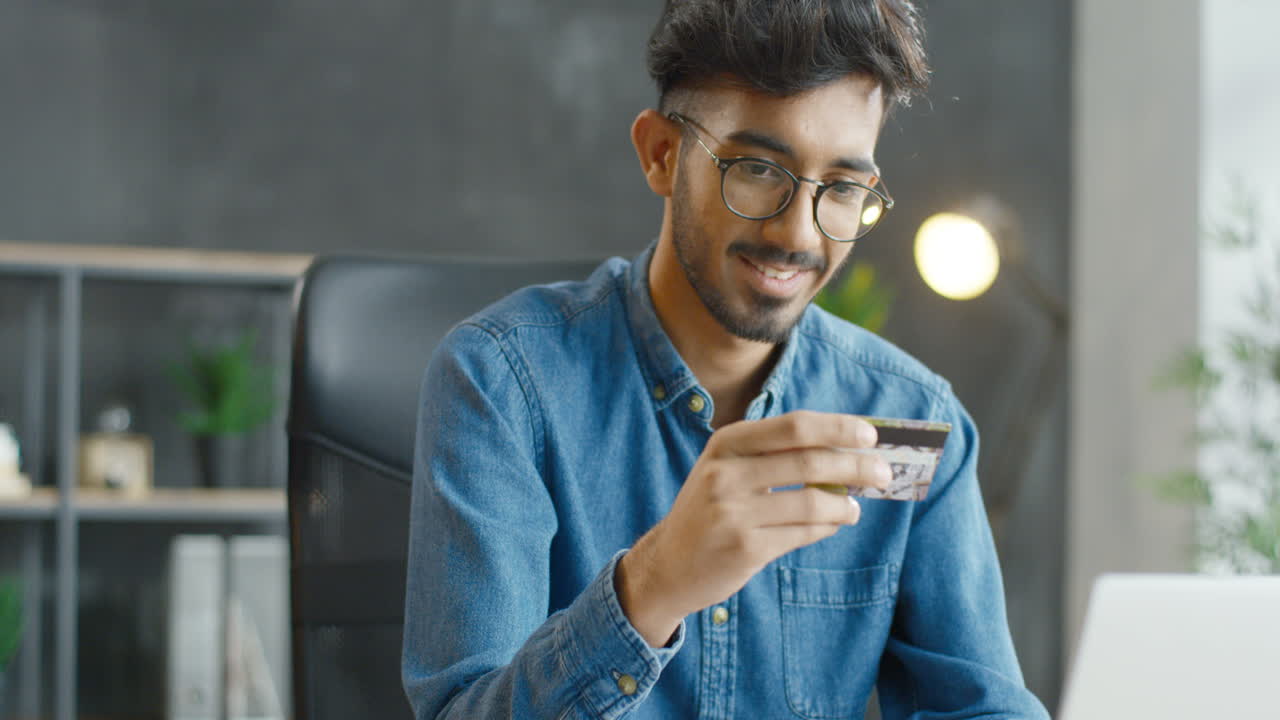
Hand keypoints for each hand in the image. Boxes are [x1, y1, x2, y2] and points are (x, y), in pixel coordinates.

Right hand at [615, 410, 891, 646]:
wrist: (668, 564)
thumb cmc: (710, 510)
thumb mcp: (728, 470)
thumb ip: (776, 456)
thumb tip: (845, 449)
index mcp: (726, 444)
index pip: (794, 426)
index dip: (837, 428)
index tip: (869, 435)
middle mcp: (726, 473)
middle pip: (810, 461)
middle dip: (855, 465)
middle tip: (882, 472)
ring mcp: (733, 512)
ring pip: (813, 500)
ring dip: (845, 503)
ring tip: (855, 506)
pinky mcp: (745, 547)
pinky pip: (803, 533)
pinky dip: (827, 526)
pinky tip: (833, 523)